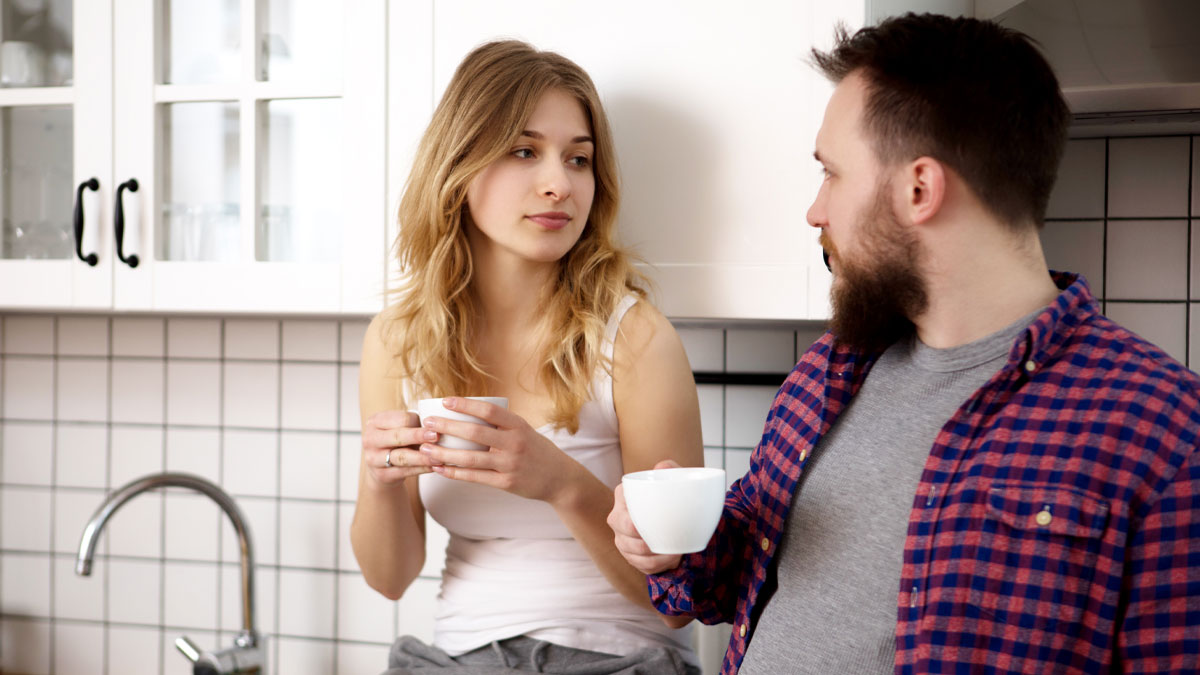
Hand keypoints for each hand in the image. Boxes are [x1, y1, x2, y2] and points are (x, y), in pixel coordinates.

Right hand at [361, 410, 441, 485]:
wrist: (381, 466)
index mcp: (375, 421)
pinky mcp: (382, 475)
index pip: (400, 419)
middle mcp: (370, 439)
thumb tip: (437, 425)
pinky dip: (421, 469)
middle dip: (418, 436)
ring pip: (401, 457)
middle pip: (398, 436)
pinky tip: (433, 467)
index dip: (418, 422)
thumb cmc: (395, 441)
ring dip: (422, 457)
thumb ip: (413, 424)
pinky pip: (405, 472)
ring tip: (439, 456)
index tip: (435, 424)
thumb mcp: (398, 427)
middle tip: (436, 436)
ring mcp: (373, 458)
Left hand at [418, 397, 576, 503]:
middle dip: (447, 427)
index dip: (465, 405)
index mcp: (518, 426)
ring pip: (470, 458)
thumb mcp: (524, 431)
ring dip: (444, 453)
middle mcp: (514, 443)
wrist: (560, 479)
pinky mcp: (506, 483)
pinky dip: (454, 473)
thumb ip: (501, 424)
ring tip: (425, 448)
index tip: (445, 401)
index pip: (488, 411)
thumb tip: (467, 413)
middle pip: (475, 433)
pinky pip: (475, 477)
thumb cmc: (537, 450)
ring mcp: (510, 464)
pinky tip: (439, 468)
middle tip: (427, 423)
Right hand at [607, 459, 683, 574]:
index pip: (623, 514)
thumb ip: (670, 468)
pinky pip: (641, 565)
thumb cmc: (671, 494)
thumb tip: (662, 466)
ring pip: (632, 553)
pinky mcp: (630, 555)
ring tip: (674, 552)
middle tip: (668, 542)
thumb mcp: (673, 478)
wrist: (678, 515)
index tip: (653, 527)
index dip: (635, 526)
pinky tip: (670, 559)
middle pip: (625, 537)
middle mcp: (616, 518)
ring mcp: (621, 538)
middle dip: (645, 544)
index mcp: (622, 497)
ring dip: (654, 557)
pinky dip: (656, 565)